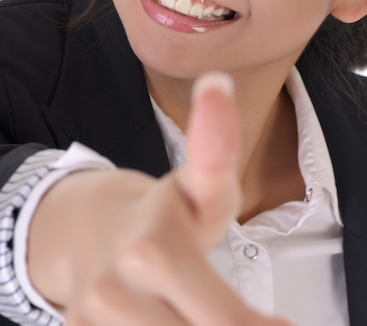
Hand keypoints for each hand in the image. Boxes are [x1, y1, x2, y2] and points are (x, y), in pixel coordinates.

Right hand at [28, 72, 295, 324]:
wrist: (90, 232)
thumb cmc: (165, 213)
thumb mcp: (201, 185)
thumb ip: (215, 148)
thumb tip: (217, 80)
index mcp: (154, 251)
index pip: (225, 322)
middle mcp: (114, 294)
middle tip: (260, 322)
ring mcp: (91, 320)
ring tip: (213, 313)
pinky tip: (176, 317)